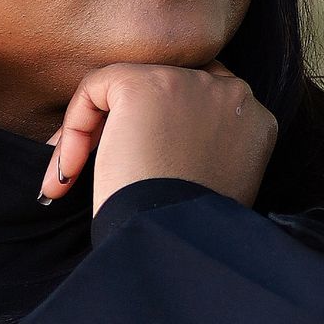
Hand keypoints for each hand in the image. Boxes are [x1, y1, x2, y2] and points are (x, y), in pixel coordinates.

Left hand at [40, 62, 277, 216]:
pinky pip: (95, 89)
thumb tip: (168, 150)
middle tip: (98, 168)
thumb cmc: (192, 231)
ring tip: (72, 177)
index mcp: (256, 120)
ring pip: (128, 88)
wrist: (174, 240)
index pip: (206, 100)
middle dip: (129, 122)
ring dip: (94, 132)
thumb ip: (209, 155)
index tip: (139, 162)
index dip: (167, 124)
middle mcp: (230, 92)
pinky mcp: (142, 85)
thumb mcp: (221, 188)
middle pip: (168, 84)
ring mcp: (187, 83)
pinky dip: (74, 127)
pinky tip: (67, 170)